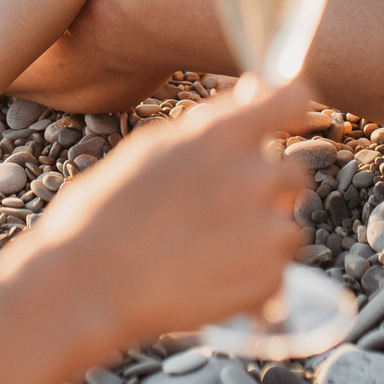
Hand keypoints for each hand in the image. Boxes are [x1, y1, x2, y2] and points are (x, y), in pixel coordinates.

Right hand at [0, 77, 312, 348]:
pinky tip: (208, 280)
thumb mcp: (150, 150)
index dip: (292, 108)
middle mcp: (254, 176)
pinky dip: (253, 281)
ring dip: (260, 237)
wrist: (89, 286)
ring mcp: (265, 230)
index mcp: (222, 135)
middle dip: (267, 188)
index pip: (293, 98)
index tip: (286, 119)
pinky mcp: (267, 280)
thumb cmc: (103, 214)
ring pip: (287, 226)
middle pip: (294, 172)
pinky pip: (277, 273)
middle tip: (220, 210)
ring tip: (206, 252)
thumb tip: (250, 100)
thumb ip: (208, 128)